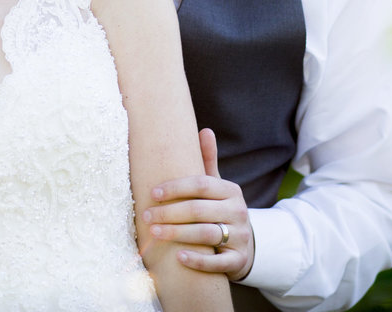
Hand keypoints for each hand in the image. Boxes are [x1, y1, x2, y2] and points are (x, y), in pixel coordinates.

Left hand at [143, 129, 254, 280]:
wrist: (244, 247)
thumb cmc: (221, 212)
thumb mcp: (217, 188)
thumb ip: (208, 162)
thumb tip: (205, 130)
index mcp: (230, 191)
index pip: (201, 184)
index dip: (176, 188)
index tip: (153, 192)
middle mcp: (238, 212)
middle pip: (199, 210)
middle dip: (169, 212)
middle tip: (146, 215)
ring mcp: (240, 237)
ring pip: (205, 234)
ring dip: (177, 234)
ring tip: (154, 233)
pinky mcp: (238, 260)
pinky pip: (218, 262)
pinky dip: (198, 260)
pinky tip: (179, 257)